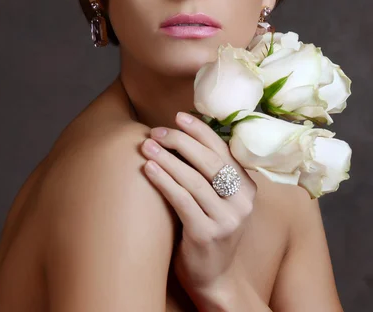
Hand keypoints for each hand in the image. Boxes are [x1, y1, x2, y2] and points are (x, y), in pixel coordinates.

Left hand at [140, 111, 256, 297]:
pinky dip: (164, 181)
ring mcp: (226, 220)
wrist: (215, 278)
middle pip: (209, 161)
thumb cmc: (211, 229)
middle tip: (156, 132)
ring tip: (146, 146)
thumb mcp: (221, 200)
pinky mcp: (206, 234)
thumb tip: (183, 134)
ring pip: (193, 179)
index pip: (223, 150)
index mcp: (248, 188)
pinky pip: (182, 200)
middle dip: (180, 141)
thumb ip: (211, 173)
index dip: (200, 130)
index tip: (179, 116)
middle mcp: (242, 202)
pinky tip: (148, 169)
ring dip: (167, 159)